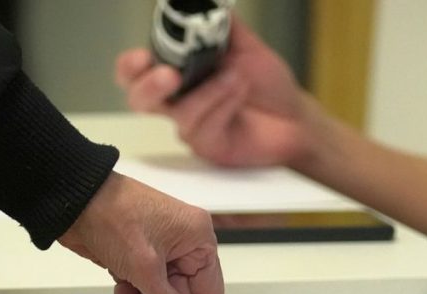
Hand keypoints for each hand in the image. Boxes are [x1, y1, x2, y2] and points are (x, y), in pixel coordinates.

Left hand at [58, 172, 223, 293]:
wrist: (72, 201)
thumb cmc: (113, 212)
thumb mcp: (145, 267)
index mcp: (197, 236)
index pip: (210, 287)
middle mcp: (182, 243)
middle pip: (186, 293)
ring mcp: (158, 250)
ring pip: (162, 293)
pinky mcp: (137, 257)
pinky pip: (143, 288)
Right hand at [116, 18, 311, 167]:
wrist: (295, 117)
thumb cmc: (267, 86)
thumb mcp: (245, 46)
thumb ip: (223, 25)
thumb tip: (207, 3)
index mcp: (178, 73)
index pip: (137, 71)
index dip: (131, 66)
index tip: (142, 57)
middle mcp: (178, 101)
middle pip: (139, 99)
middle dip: (149, 86)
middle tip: (169, 76)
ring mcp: (192, 126)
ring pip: (181, 112)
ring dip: (209, 90)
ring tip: (237, 78)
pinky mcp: (209, 146)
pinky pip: (204, 128)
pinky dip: (223, 105)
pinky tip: (239, 94)